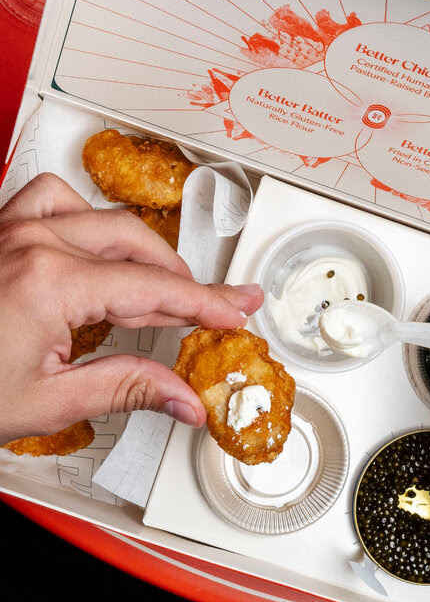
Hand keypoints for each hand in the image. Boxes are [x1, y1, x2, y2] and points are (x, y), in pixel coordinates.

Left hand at [0, 174, 263, 443]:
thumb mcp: (47, 403)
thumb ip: (128, 390)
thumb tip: (184, 397)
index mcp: (48, 284)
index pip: (156, 288)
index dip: (206, 302)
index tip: (235, 309)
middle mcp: (30, 245)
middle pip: (138, 246)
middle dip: (186, 278)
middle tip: (214, 304)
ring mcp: (9, 233)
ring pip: (101, 214)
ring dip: (143, 247)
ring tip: (164, 279)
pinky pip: (49, 199)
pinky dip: (86, 217)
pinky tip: (96, 242)